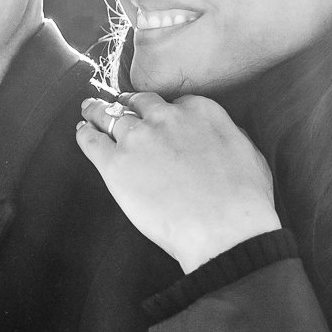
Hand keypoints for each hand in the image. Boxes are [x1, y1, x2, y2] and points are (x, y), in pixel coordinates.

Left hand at [75, 93, 282, 273]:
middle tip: (117, 105)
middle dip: (128, 104)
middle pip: (139, 103)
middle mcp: (165, 116)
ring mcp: (138, 138)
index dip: (164, 112)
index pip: (174, 103)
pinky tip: (82, 132)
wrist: (224, 228)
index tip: (158, 119)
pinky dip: (85, 135)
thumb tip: (224, 133)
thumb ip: (231, 135)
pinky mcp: (115, 164)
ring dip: (97, 111)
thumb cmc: (245, 199)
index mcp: (199, 110)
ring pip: (109, 115)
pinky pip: (92, 141)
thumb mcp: (250, 153)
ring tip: (88, 109)